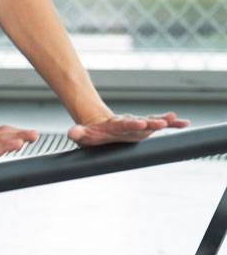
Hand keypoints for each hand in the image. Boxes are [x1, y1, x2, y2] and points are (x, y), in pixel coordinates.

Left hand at [68, 111, 189, 146]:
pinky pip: (158, 123)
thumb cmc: (91, 133)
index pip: (123, 123)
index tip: (140, 122)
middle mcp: (128, 122)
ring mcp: (137, 124)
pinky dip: (171, 124)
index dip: (131, 123)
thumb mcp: (82, 135)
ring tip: (175, 120)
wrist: (98, 125)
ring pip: (151, 121)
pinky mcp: (143, 127)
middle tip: (161, 122)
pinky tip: (184, 123)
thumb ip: (78, 132)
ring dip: (162, 120)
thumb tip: (71, 132)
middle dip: (150, 122)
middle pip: (140, 121)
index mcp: (114, 125)